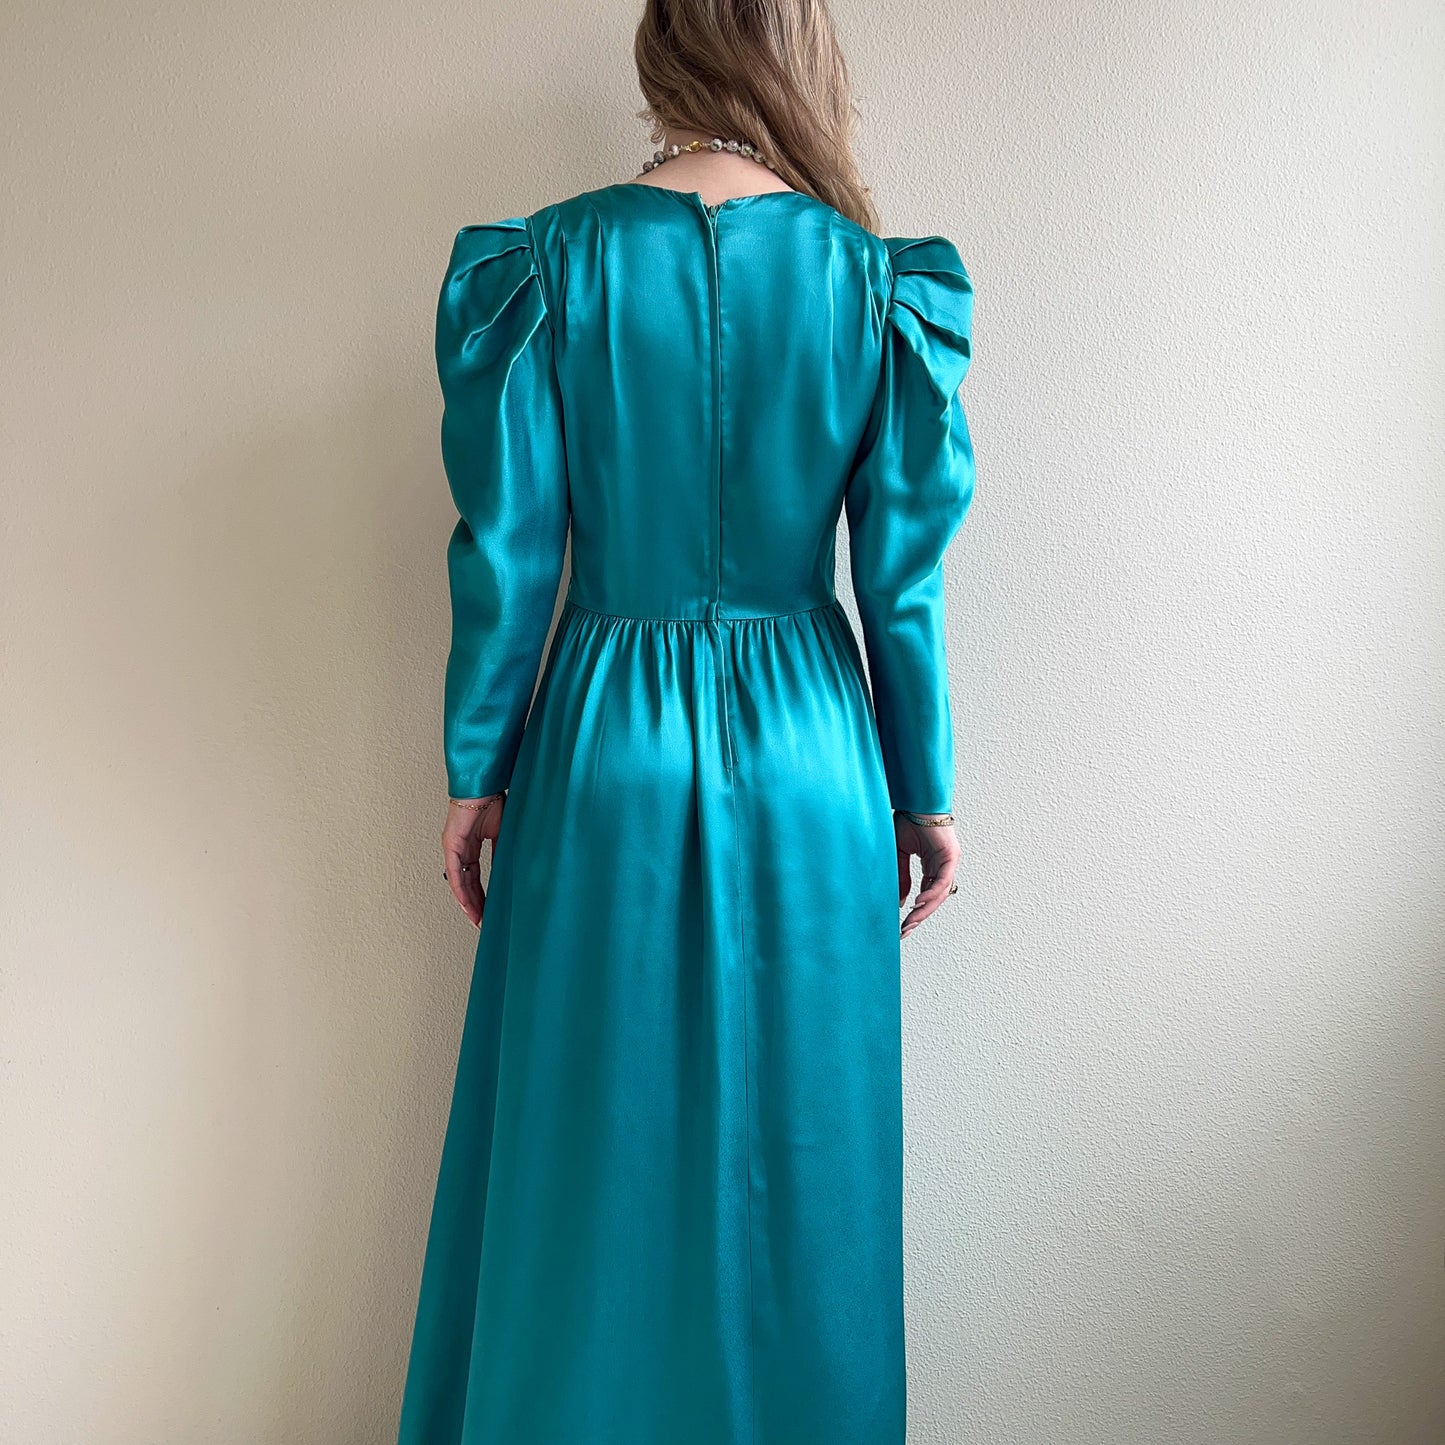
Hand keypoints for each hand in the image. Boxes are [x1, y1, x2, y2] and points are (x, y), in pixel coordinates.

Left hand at [442, 794, 505, 927]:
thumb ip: (501, 854)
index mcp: (472, 846)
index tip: (490, 911)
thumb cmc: (493, 801)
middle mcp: (460, 849)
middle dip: (475, 905)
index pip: (475, 877)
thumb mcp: (503, 834)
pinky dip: (460, 889)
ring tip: (476, 919)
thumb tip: (507, 874)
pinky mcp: (451, 844)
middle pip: (467, 884)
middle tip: (483, 922)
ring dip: (468, 902)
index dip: (482, 895)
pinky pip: (455, 872)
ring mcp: (454, 847)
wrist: (484, 785)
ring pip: (459, 882)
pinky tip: (466, 903)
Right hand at [895, 812, 960, 938]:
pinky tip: (918, 903)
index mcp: (932, 865)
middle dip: (920, 916)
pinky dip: (930, 894)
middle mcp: (943, 866)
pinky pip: (941, 881)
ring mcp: (948, 863)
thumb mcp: (900, 854)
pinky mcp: (950, 857)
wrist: (915, 802)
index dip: (916, 911)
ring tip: (910, 922)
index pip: (926, 894)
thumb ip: (902, 877)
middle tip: (906, 930)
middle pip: (934, 899)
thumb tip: (901, 901)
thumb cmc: (908, 821)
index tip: (903, 924)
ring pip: (939, 894)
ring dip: (924, 909)